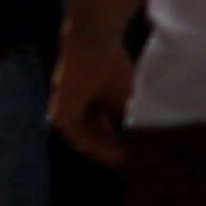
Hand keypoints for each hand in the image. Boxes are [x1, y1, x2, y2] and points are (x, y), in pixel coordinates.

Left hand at [48, 23, 137, 164]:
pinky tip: (115, 153)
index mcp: (87, 103)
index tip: (137, 156)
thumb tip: (145, 144)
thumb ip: (128, 120)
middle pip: (93, 138)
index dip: (119, 145)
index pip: (101, 132)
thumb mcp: (125, 99)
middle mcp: (73, 109)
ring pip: (85, 140)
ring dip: (106, 152)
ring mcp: (64, 110)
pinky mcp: (61, 111)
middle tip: (133, 163)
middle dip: (113, 151)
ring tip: (126, 160)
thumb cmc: (111, 65)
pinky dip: (97, 146)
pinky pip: (78, 137)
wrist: (95, 43)